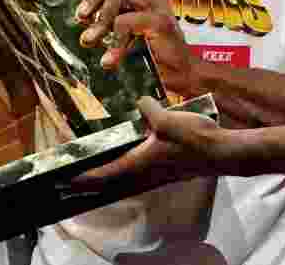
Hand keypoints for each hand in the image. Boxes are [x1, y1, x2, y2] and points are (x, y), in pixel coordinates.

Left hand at [72, 96, 235, 193]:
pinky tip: (123, 165)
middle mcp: (143, 174)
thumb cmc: (193, 138)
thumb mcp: (167, 119)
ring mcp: (155, 176)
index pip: (103, 174)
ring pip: (122, 182)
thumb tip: (138, 101)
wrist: (220, 153)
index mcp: (138, 163)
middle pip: (109, 183)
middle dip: (87, 184)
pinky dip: (121, 175)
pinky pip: (135, 177)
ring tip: (90, 175)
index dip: (82, 178)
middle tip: (67, 184)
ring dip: (104, 180)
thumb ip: (148, 109)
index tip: (64, 180)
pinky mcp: (165, 172)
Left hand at [76, 0, 200, 97]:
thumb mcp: (130, 28)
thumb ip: (112, 16)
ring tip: (90, 42)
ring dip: (99, 21)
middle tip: (82, 16)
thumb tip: (83, 15)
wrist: (182, 74)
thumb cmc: (154, 51)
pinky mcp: (159, 23)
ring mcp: (158, 6)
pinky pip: (125, 23)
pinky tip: (110, 62)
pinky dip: (113, 44)